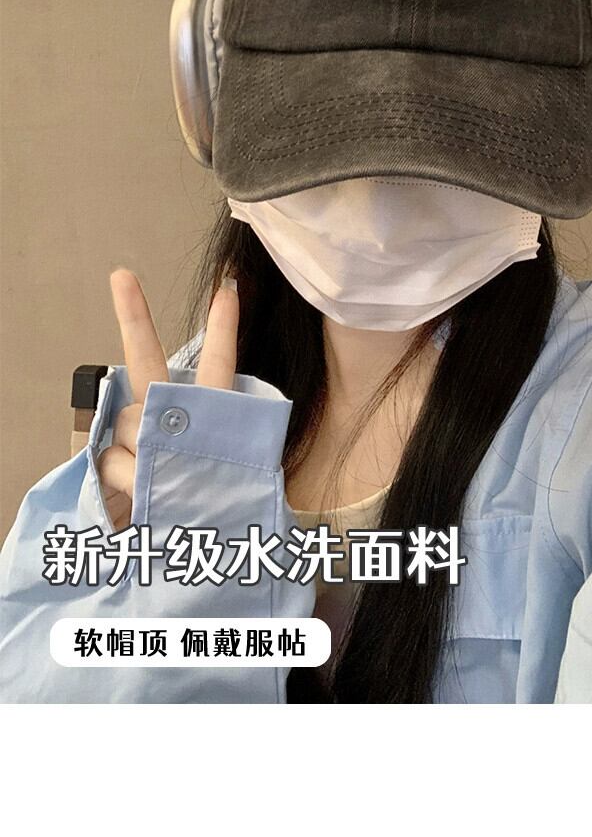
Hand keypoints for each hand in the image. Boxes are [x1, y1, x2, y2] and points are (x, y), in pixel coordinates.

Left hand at [96, 269, 238, 530]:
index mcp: (217, 419)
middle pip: (150, 366)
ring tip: (150, 485)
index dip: (224, 323)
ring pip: (121, 424)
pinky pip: (108, 464)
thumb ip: (181, 440)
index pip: (221, 361)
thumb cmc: (213, 511)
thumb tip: (133, 433)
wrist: (215, 570)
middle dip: (134, 317)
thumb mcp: (211, 469)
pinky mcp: (143, 480)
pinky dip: (115, 484)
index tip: (227, 285)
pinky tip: (141, 503)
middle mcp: (191, 425)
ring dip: (124, 451)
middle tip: (122, 276)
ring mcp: (166, 450)